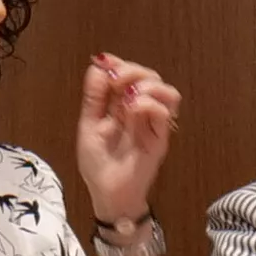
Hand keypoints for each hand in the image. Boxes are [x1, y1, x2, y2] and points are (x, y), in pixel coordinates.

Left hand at [72, 55, 182, 231]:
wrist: (108, 194)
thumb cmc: (99, 165)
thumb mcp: (88, 125)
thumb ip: (94, 98)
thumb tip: (96, 67)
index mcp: (121, 106)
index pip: (128, 75)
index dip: (119, 63)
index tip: (106, 61)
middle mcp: (140, 112)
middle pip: (150, 77)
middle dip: (133, 71)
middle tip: (117, 79)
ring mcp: (152, 124)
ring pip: (167, 92)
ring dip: (149, 85)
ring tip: (132, 94)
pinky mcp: (160, 139)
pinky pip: (164, 114)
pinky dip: (150, 104)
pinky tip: (134, 110)